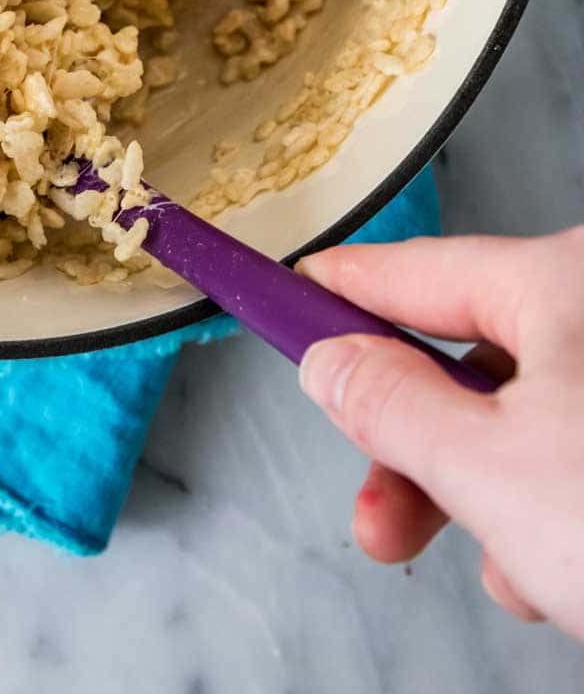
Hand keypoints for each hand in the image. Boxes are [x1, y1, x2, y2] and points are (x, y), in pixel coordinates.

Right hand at [297, 229, 583, 638]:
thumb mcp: (489, 471)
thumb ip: (390, 405)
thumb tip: (331, 361)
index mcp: (568, 281)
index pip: (417, 270)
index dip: (341, 292)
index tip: (292, 293)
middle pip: (476, 358)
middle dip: (418, 449)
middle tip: (379, 517)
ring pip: (537, 415)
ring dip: (494, 496)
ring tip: (506, 572)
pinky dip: (560, 506)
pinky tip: (560, 576)